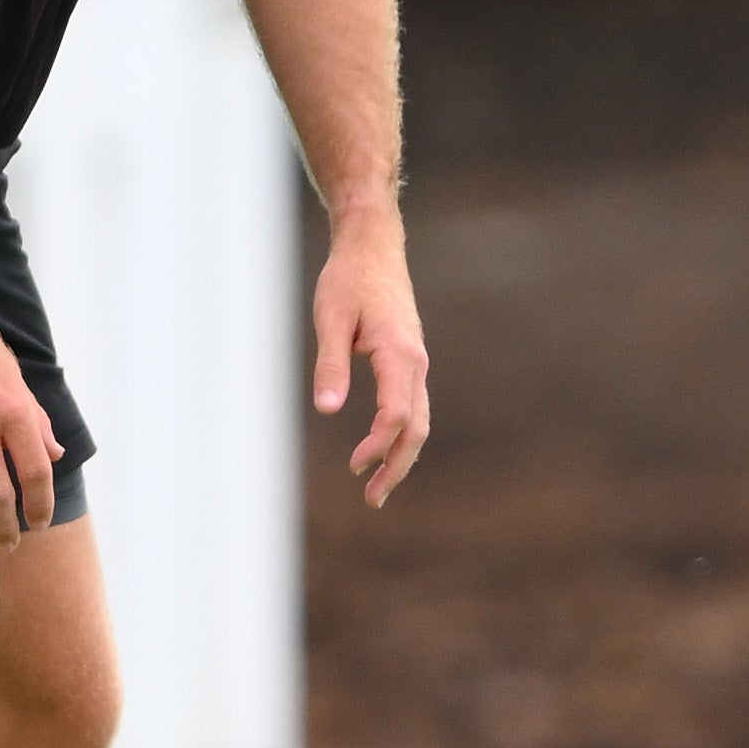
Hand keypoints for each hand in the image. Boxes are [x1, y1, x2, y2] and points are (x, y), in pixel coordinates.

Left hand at [313, 199, 431, 506]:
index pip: (396, 414)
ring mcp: (416, 361)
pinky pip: (414, 405)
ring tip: (377, 484)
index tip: (354, 466)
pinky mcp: (409, 359)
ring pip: (419, 419)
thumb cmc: (348, 280)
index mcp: (398, 354)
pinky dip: (403, 434)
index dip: (377, 445)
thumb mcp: (330, 319)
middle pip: (417, 427)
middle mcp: (415, 362)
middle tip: (373, 500)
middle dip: (397, 467)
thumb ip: (331, 365)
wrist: (373, 247)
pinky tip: (384, 447)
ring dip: (401, 455)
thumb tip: (329, 410)